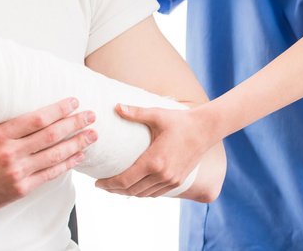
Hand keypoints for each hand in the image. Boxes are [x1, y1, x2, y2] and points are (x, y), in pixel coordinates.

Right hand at [0, 97, 96, 212]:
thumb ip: (6, 122)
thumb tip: (31, 106)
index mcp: (0, 133)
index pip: (37, 118)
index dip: (59, 109)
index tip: (74, 102)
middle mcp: (10, 152)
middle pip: (51, 135)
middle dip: (75, 124)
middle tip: (91, 116)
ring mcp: (17, 172)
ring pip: (54, 155)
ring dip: (77, 144)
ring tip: (92, 135)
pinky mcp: (21, 188)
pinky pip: (50, 174)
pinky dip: (67, 164)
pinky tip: (78, 156)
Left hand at [94, 104, 212, 197]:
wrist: (205, 129)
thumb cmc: (180, 121)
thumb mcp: (156, 115)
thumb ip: (135, 113)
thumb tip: (116, 107)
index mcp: (154, 161)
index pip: (125, 180)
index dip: (109, 184)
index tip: (97, 183)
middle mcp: (162, 175)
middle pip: (132, 190)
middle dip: (114, 190)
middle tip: (102, 186)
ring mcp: (171, 180)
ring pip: (144, 194)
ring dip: (128, 193)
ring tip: (115, 187)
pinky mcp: (178, 181)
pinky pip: (156, 193)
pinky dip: (143, 192)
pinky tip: (135, 186)